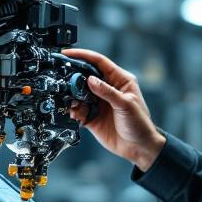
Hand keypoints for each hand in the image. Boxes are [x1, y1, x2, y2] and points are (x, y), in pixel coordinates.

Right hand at [63, 48, 165, 171]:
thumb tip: (90, 79)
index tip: (68, 53)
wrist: (139, 148)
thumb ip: (107, 92)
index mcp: (120, 80)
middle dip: (73, 76)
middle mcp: (108, 89)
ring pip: (79, 93)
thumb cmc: (140, 124)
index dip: (83, 56)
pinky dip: (74, 110)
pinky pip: (78, 110)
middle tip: (62, 77)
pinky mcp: (92, 116)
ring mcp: (99, 102)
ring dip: (72, 96)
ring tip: (70, 100)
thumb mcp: (126, 105)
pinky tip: (75, 113)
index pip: (99, 62)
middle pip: (86, 76)